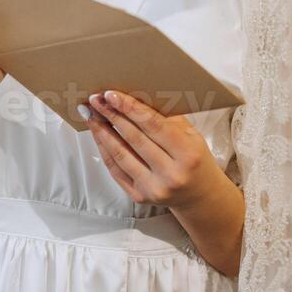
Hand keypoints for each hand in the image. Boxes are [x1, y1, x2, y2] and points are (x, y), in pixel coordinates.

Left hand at [82, 90, 209, 211]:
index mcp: (187, 154)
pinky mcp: (139, 197)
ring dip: (102, 132)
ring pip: (120, 155)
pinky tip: (98, 134)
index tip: (111, 94)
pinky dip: (104, 150)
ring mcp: (154, 188)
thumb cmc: (194, 158)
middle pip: (134, 138)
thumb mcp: (190, 134)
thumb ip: (165, 117)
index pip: (153, 125)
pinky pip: (116, 170)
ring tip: (91, 115)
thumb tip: (132, 97)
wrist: (199, 195)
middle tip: (96, 99)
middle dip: (111, 115)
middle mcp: (171, 174)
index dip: (130, 108)